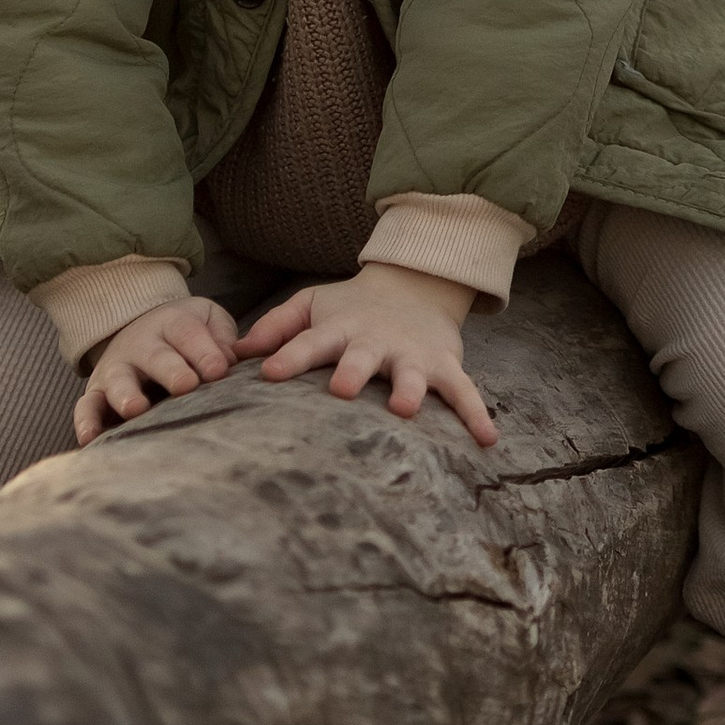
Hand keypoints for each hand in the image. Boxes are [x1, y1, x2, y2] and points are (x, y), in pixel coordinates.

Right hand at [73, 295, 242, 441]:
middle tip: (186, 386)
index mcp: (173, 324)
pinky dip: (85, 422)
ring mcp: (116, 369)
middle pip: (156, 356)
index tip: (219, 371)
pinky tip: (90, 440)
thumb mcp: (208, 320)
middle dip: (170, 371)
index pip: (188, 334)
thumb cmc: (187, 333)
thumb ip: (222, 338)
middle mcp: (141, 345)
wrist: (142, 324)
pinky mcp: (96, 393)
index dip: (204, 352)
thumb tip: (230, 362)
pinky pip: (86, 407)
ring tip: (135, 410)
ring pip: (118, 381)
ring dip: (126, 395)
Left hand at [234, 265, 496, 445]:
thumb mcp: (312, 305)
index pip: (310, 342)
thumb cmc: (351, 307)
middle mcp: (376, 342)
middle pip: (363, 356)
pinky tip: (488, 440)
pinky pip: (464, 392)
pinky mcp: (444, 365)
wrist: (415, 284)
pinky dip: (477, 414)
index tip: (268, 374)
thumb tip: (236, 352)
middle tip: (342, 388)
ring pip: (414, 375)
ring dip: (410, 390)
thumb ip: (277, 326)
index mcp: (340, 329)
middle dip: (353, 371)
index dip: (290, 356)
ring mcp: (413, 355)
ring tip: (406, 409)